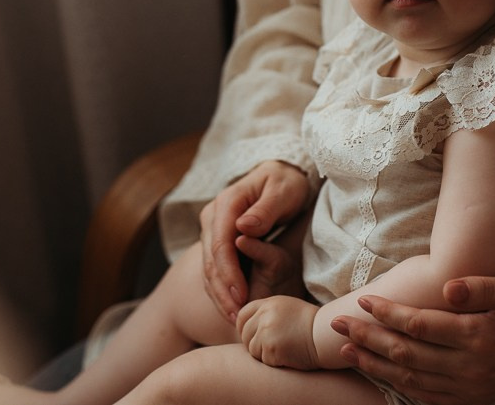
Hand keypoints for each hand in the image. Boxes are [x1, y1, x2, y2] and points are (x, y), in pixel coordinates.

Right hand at [198, 161, 309, 319]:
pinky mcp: (216, 240)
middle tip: (236, 317)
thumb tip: (244, 227)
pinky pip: (214, 269)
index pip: (221, 244)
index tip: (241, 296)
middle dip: (222, 292)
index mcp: (227, 202)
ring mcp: (212, 229)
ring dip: (219, 295)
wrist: (278, 175)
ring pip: (208, 268)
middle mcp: (212, 216)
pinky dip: (221, 290)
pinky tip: (232, 307)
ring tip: (234, 318)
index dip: (229, 274)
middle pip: (210, 260)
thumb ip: (266, 209)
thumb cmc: (285, 183)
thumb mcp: (284, 191)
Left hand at [237, 295, 319, 369]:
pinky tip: (288, 356)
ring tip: (284, 350)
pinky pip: (263, 360)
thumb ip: (266, 314)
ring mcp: (267, 331)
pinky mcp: (271, 348)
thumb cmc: (309, 326)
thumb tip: (243, 327)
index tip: (252, 337)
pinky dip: (274, 362)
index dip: (244, 329)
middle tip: (273, 347)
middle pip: (245, 335)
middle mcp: (265, 314)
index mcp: (268, 303)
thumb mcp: (286, 310)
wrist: (327, 336)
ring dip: (264, 355)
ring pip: (252, 350)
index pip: (242, 316)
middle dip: (255, 344)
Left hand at [330, 274, 494, 404]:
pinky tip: (383, 377)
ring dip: (377, 366)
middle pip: (408, 355)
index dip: (387, 313)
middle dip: (368, 339)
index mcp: (482, 335)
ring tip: (347, 351)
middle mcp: (474, 366)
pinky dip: (402, 389)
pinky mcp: (479, 396)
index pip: (420, 325)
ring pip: (414, 380)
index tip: (362, 298)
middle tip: (337, 325)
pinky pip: (432, 398)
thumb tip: (447, 285)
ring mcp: (476, 387)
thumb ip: (484, 287)